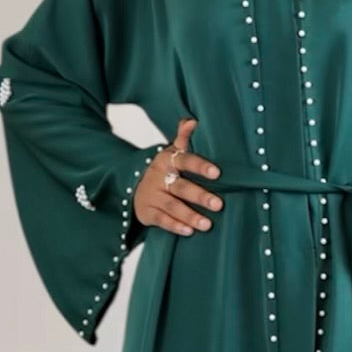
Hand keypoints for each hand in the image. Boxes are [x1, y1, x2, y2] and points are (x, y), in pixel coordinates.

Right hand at [133, 116, 223, 235]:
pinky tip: (189, 231)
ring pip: (172, 206)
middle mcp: (158, 178)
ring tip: (207, 224)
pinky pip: (161, 220)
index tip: (216, 172)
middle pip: (180, 187)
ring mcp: (152, 196)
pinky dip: (175, 226)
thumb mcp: (171, 152)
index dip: (199, 166)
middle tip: (219, 204)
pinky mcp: (147, 212)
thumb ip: (183, 138)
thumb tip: (193, 121)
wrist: (132, 186)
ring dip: (190, 215)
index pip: (184, 160)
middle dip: (199, 196)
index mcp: (167, 160)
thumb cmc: (163, 169)